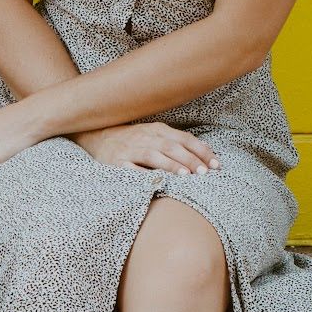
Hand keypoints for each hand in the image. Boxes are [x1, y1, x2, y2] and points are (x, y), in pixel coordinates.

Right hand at [73, 122, 220, 174]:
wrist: (95, 136)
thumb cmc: (131, 139)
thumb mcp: (153, 135)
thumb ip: (175, 143)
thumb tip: (204, 157)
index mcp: (157, 130)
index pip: (184, 139)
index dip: (201, 151)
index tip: (216, 164)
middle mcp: (145, 137)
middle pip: (172, 147)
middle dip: (190, 160)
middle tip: (205, 173)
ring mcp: (130, 150)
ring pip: (154, 156)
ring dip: (172, 165)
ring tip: (187, 176)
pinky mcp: (116, 163)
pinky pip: (132, 169)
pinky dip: (144, 175)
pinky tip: (156, 181)